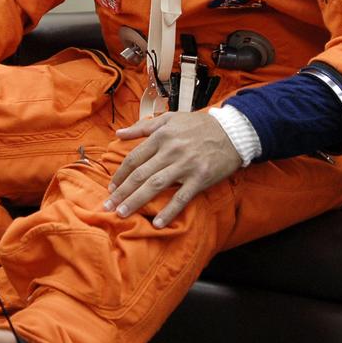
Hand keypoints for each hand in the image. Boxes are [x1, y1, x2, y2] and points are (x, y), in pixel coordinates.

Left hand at [104, 111, 241, 227]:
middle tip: (108, 206)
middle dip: (122, 191)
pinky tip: (157, 224)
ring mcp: (186, 165)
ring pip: (156, 185)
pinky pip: (181, 197)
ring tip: (123, 213)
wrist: (232, 132)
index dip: (120, 174)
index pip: (134, 158)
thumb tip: (119, 134)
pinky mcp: (200, 178)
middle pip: (140, 174)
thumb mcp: (170, 119)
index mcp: (161, 136)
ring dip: (137, 201)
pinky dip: (169, 211)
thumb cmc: (199, 126)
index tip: (111, 188)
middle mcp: (171, 150)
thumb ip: (143, 127)